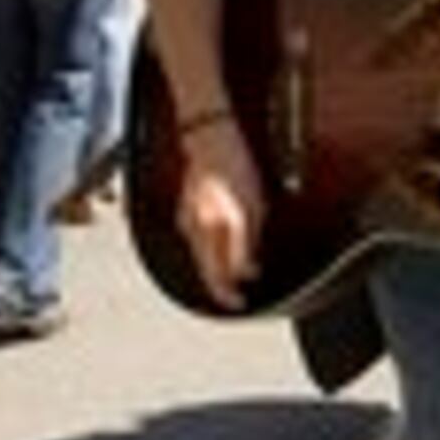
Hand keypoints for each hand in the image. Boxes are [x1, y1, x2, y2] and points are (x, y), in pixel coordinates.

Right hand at [173, 121, 264, 310]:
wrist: (208, 138)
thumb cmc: (236, 166)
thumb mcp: (256, 202)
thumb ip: (251, 238)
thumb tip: (249, 269)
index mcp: (228, 220)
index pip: (229, 269)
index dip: (233, 290)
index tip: (241, 301)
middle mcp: (205, 224)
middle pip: (209, 271)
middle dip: (221, 290)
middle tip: (232, 299)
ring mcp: (190, 220)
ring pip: (200, 259)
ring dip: (214, 272)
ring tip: (227, 280)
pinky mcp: (183, 215)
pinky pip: (196, 244)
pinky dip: (207, 254)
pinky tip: (215, 254)